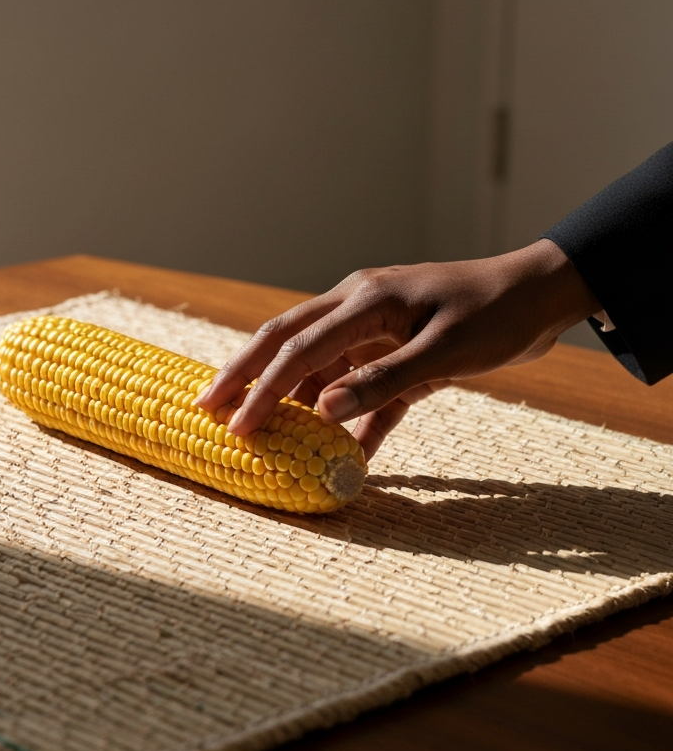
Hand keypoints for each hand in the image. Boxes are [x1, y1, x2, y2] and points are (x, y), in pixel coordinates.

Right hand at [194, 239, 599, 458]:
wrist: (543, 296)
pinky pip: (365, 392)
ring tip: (266, 440)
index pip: (297, 347)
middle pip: (287, 345)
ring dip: (296, 405)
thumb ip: (383, 382)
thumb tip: (322, 412)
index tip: (236, 427)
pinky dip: (353, 422)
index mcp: (364, 300)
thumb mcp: (444, 351)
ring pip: (321, 371)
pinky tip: (343, 454)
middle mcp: (358, 310)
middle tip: (207, 410)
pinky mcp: (399, 356)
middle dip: (245, 377)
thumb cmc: (496, 313)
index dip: (262, 389)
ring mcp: (376, 332)